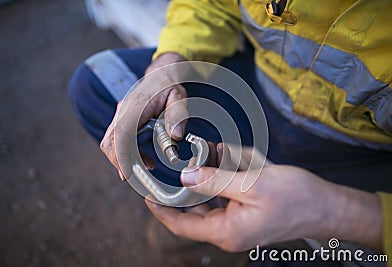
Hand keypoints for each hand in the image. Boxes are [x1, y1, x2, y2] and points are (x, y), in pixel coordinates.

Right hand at [100, 53, 186, 179]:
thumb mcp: (179, 96)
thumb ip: (178, 114)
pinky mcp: (122, 121)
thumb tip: (176, 136)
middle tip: (139, 177)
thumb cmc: (170, 85)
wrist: (161, 74)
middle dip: (120, 162)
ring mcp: (120, 115)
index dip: (121, 155)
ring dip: (125, 159)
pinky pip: (117, 141)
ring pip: (110, 143)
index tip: (128, 173)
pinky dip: (128, 154)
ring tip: (150, 166)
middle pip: (109, 142)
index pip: (120, 133)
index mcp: (135, 105)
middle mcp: (123, 110)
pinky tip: (146, 159)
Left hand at [146, 146, 382, 251]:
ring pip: (208, 204)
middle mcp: (229, 232)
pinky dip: (218, 183)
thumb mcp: (251, 184)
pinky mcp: (247, 215)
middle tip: (173, 167)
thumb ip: (215, 180)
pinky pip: (224, 199)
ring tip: (198, 159)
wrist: (327, 207)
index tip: (146, 194)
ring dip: (202, 183)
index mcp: (226, 231)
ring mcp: (238, 224)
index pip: (182, 225)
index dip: (161, 210)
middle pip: (193, 213)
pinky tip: (220, 163)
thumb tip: (185, 177)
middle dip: (183, 190)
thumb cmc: (295, 197)